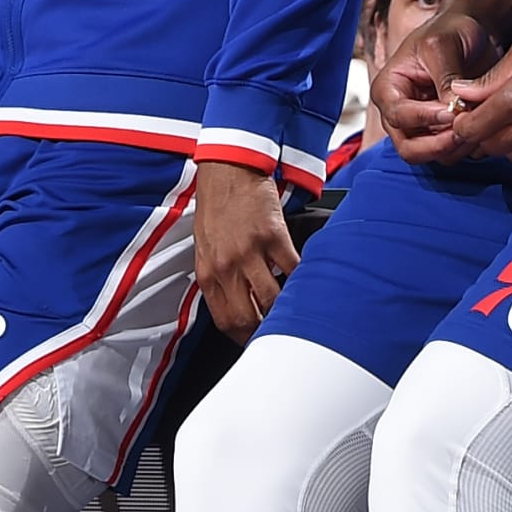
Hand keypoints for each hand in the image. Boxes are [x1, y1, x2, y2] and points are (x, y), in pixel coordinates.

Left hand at [193, 158, 299, 342]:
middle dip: (265, 332)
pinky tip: (306, 282)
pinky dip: (301, 280)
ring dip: (285, 309)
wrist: (228, 170)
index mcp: (207, 272)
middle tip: (279, 333)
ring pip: (271, 299)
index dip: (243, 337)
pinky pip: (292, 269)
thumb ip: (218, 277)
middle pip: (247, 318)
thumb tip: (236, 303)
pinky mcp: (272, 236)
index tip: (256, 341)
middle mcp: (225, 266)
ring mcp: (248, 252)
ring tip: (296, 311)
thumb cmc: (217, 207)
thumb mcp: (205, 247)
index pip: (225, 320)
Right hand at [378, 10, 501, 163]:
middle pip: (409, 148)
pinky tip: (482, 128)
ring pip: (432, 155)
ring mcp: (422, 126)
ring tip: (478, 126)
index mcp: (389, 89)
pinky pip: (451, 152)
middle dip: (437, 145)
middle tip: (464, 131)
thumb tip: (453, 109)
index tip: (452, 111)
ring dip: (455, 148)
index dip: (425, 118)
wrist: (472, 33)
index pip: (399, 116)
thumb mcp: (442, 45)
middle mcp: (400, 113)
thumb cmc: (450, 31)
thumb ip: (445, 78)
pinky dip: (466, 147)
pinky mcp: (443, 132)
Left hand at [446, 20, 511, 166]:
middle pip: (483, 145)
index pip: (470, 129)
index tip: (458, 107)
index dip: (458, 122)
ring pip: (502, 153)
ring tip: (493, 116)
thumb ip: (488, 78)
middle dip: (473, 132)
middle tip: (472, 111)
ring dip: (492, 139)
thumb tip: (459, 93)